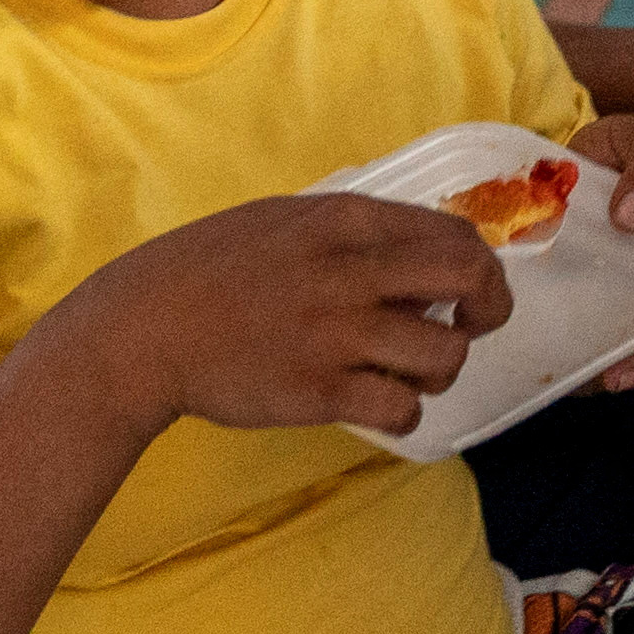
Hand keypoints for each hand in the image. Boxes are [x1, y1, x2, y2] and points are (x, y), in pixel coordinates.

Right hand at [55, 189, 507, 439]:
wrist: (145, 327)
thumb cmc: (211, 270)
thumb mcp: (284, 222)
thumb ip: (352, 235)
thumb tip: (417, 258)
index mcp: (343, 220)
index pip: (454, 231)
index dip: (481, 265)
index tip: (469, 289)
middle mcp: (349, 271)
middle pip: (470, 278)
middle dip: (488, 309)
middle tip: (468, 329)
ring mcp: (336, 333)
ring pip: (445, 354)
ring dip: (440, 370)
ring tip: (406, 373)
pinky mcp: (321, 392)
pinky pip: (402, 409)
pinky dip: (404, 413)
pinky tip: (380, 404)